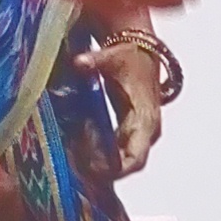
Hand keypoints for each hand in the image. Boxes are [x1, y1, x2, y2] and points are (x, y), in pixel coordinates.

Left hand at [81, 35, 166, 173]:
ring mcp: (140, 132)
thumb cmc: (129, 57)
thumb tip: (80, 62)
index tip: (91, 170)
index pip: (135, 157)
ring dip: (99, 163)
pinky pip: (117, 152)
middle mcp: (147, 130)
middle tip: (74, 165)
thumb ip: (95, 61)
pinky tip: (79, 149)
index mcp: (145, 117)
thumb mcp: (112, 58)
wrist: (139, 51)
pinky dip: (100, 154)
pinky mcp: (131, 131)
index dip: (115, 169)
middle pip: (127, 164)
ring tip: (73, 157)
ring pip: (122, 160)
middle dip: (102, 169)